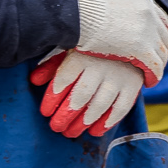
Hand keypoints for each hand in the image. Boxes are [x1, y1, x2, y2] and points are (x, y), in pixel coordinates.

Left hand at [29, 50, 145, 137]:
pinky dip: (108, 122)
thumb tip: (34, 80)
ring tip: (72, 132)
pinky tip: (96, 131)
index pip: (64, 78)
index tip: (45, 112)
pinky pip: (121, 108)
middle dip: (66, 114)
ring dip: (84, 122)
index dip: (53, 97)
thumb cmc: (92, 45)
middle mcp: (101, 65)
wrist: (130, 35)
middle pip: (81, 95)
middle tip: (56, 127)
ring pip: (100, 104)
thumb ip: (52, 64)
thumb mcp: (71, 47)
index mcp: (82, 53)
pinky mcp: (133, 85)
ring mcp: (119, 76)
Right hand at [71, 0, 167, 84]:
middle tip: (155, 62)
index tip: (154, 44)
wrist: (75, 8)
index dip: (158, 34)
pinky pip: (154, 66)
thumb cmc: (78, 6)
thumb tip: (106, 17)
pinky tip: (149, 82)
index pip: (159, 19)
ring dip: (158, 65)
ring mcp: (146, 30)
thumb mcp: (103, 2)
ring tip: (152, 75)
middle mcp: (147, 13)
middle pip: (164, 37)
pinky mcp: (140, 48)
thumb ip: (112, 10)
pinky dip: (154, 75)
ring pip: (161, 53)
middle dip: (161, 50)